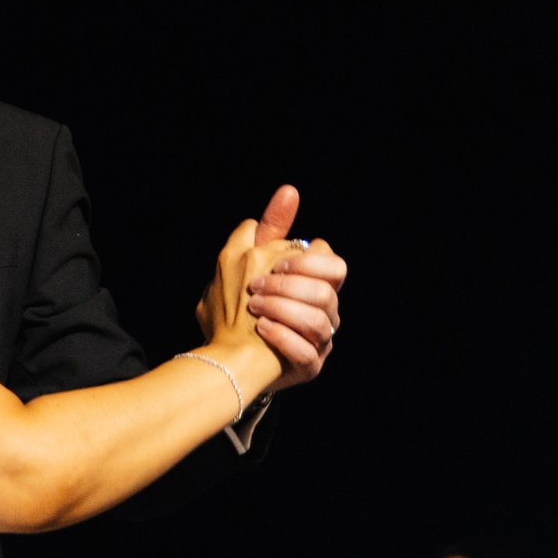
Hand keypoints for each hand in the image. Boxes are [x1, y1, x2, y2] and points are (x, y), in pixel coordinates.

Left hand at [197, 186, 344, 390]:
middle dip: (287, 288)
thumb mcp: (250, 260)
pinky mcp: (309, 366)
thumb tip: (289, 190)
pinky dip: (283, 338)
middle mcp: (323, 313)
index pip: (335, 265)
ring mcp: (319, 341)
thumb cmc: (239, 304)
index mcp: (315, 285)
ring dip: (282, 311)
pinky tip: (261, 330)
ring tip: (253, 311)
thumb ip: (272, 227)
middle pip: (327, 293)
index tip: (274, 263)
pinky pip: (308, 353)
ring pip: (320, 321)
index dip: (307, 262)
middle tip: (253, 290)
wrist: (221, 352)